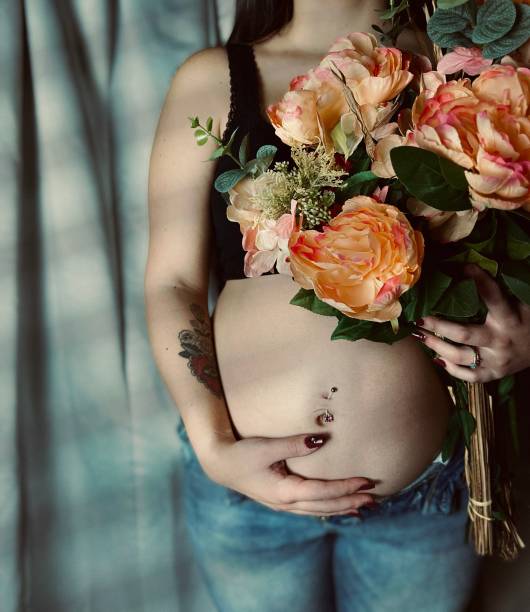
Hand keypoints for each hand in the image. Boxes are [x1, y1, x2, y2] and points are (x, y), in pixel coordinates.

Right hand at [200, 433, 376, 516]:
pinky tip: (337, 506)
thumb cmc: (241, 453)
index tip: (366, 482)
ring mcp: (283, 505)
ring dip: (342, 508)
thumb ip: (294, 444)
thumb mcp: (266, 446)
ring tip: (364, 506)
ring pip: (319, 510)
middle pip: (325, 506)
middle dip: (350, 502)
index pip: (323, 492)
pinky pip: (311, 508)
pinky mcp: (281, 500)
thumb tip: (320, 440)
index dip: (346, 487)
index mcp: (284, 492)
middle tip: (374, 497)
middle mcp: (286, 503)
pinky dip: (328, 508)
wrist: (219, 464)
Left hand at [413, 264, 529, 382]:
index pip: (493, 297)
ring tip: (420, 335)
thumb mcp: (519, 303)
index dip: (479, 281)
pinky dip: (451, 368)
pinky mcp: (494, 374)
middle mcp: (501, 340)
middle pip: (463, 333)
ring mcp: (496, 360)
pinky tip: (437, 358)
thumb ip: (498, 292)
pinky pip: (468, 376)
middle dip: (438, 325)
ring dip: (436, 346)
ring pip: (460, 356)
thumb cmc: (527, 320)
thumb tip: (467, 268)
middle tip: (419, 318)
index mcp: (510, 318)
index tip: (463, 268)